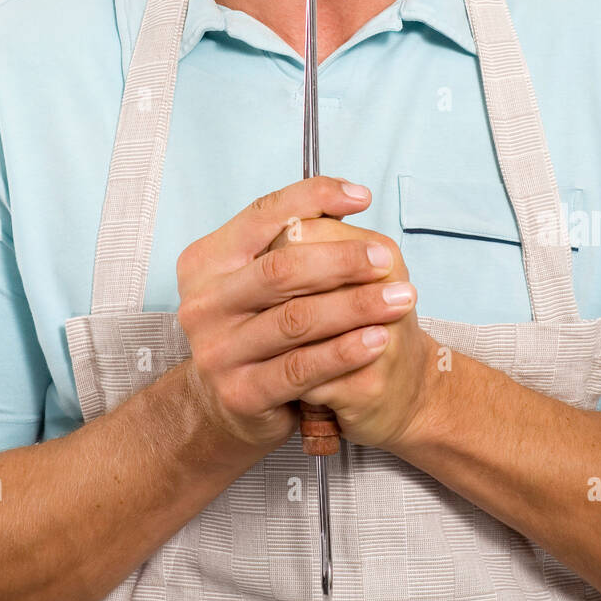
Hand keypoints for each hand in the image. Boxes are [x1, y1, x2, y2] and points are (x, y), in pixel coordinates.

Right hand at [176, 177, 418, 457]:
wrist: (232, 403)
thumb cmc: (260, 325)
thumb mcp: (264, 277)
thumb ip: (295, 237)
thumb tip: (350, 197)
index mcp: (206, 261)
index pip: (262, 215)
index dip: (313, 198)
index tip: (361, 197)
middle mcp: (201, 303)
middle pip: (280, 268)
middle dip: (342, 260)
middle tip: (386, 258)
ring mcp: (216, 351)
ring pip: (296, 319)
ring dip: (355, 306)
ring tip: (399, 300)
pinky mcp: (239, 393)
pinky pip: (300, 368)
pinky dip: (344, 352)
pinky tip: (377, 340)